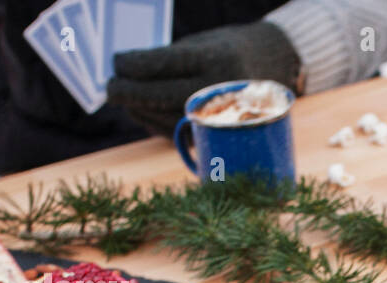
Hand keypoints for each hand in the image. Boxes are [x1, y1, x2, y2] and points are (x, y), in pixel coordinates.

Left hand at [106, 21, 300, 135]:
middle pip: (160, 95)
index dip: (131, 65)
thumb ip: (169, 61)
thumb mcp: (203, 43)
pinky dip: (157, 125)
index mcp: (216, 59)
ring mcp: (224, 115)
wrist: (276, 67)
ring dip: (140, 111)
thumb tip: (126, 77)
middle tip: (110, 88)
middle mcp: (222, 89)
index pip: (161, 64)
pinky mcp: (223, 134)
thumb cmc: (230, 49)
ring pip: (167, 118)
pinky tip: (144, 114)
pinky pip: (181, 134)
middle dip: (128, 93)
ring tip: (126, 100)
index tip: (116, 63)